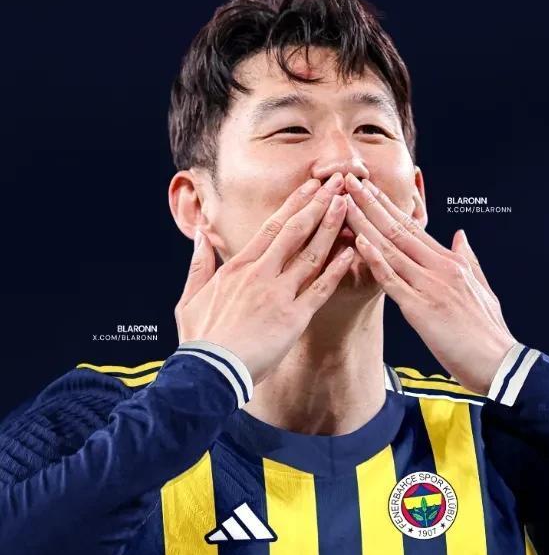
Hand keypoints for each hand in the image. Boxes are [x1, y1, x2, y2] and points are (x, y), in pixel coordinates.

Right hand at [174, 173, 353, 385]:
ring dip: (331, 226)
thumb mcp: (190, 297)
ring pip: (311, 253)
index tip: (310, 186)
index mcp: (238, 267)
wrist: (209, 372)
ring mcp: (278, 294)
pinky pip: (320, 288)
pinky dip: (337, 269)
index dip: (294, 203)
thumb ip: (198, 264)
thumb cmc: (200, 339)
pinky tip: (352, 251)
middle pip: (295, 230)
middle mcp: (261, 274)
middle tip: (338, 182)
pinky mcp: (293, 318)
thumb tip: (200, 236)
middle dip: (318, 203)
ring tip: (347, 204)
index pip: (271, 226)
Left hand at [343, 172, 515, 394]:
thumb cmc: (488, 332)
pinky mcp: (421, 309)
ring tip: (344, 203)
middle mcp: (440, 268)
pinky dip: (375, 260)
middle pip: (398, 229)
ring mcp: (430, 286)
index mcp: (451, 262)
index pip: (413, 226)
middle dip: (371, 203)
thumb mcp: (481, 287)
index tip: (369, 188)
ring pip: (391, 248)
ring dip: (365, 224)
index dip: (388, 206)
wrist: (500, 363)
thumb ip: (467, 258)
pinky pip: (393, 281)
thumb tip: (459, 235)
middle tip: (348, 181)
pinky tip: (359, 243)